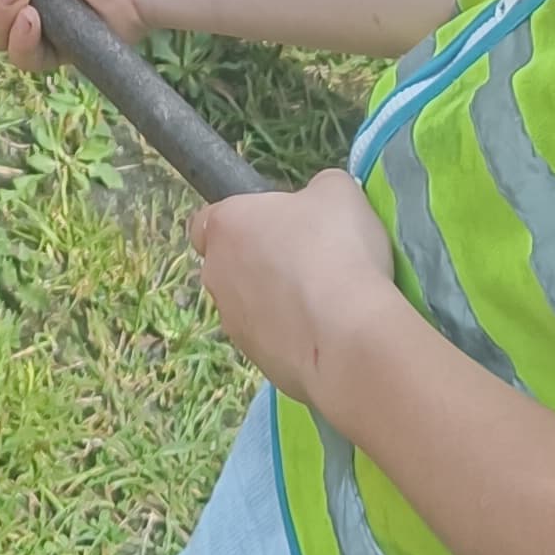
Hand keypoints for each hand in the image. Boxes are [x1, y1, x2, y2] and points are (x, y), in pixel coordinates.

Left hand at [191, 170, 404, 409]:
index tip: (275, 225)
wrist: (348, 336)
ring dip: (278, 303)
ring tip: (326, 300)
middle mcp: (217, 275)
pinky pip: (273, 341)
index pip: (206, 221)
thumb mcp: (337, 191)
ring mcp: (234, 324)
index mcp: (225, 225)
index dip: (240, 221)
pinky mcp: (258, 363)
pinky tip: (329, 332)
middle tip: (308, 260)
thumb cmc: (337, 247)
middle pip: (230, 265)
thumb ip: (315, 191)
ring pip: (250, 306)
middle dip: (261, 264)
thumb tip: (314, 204)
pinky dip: (294, 337)